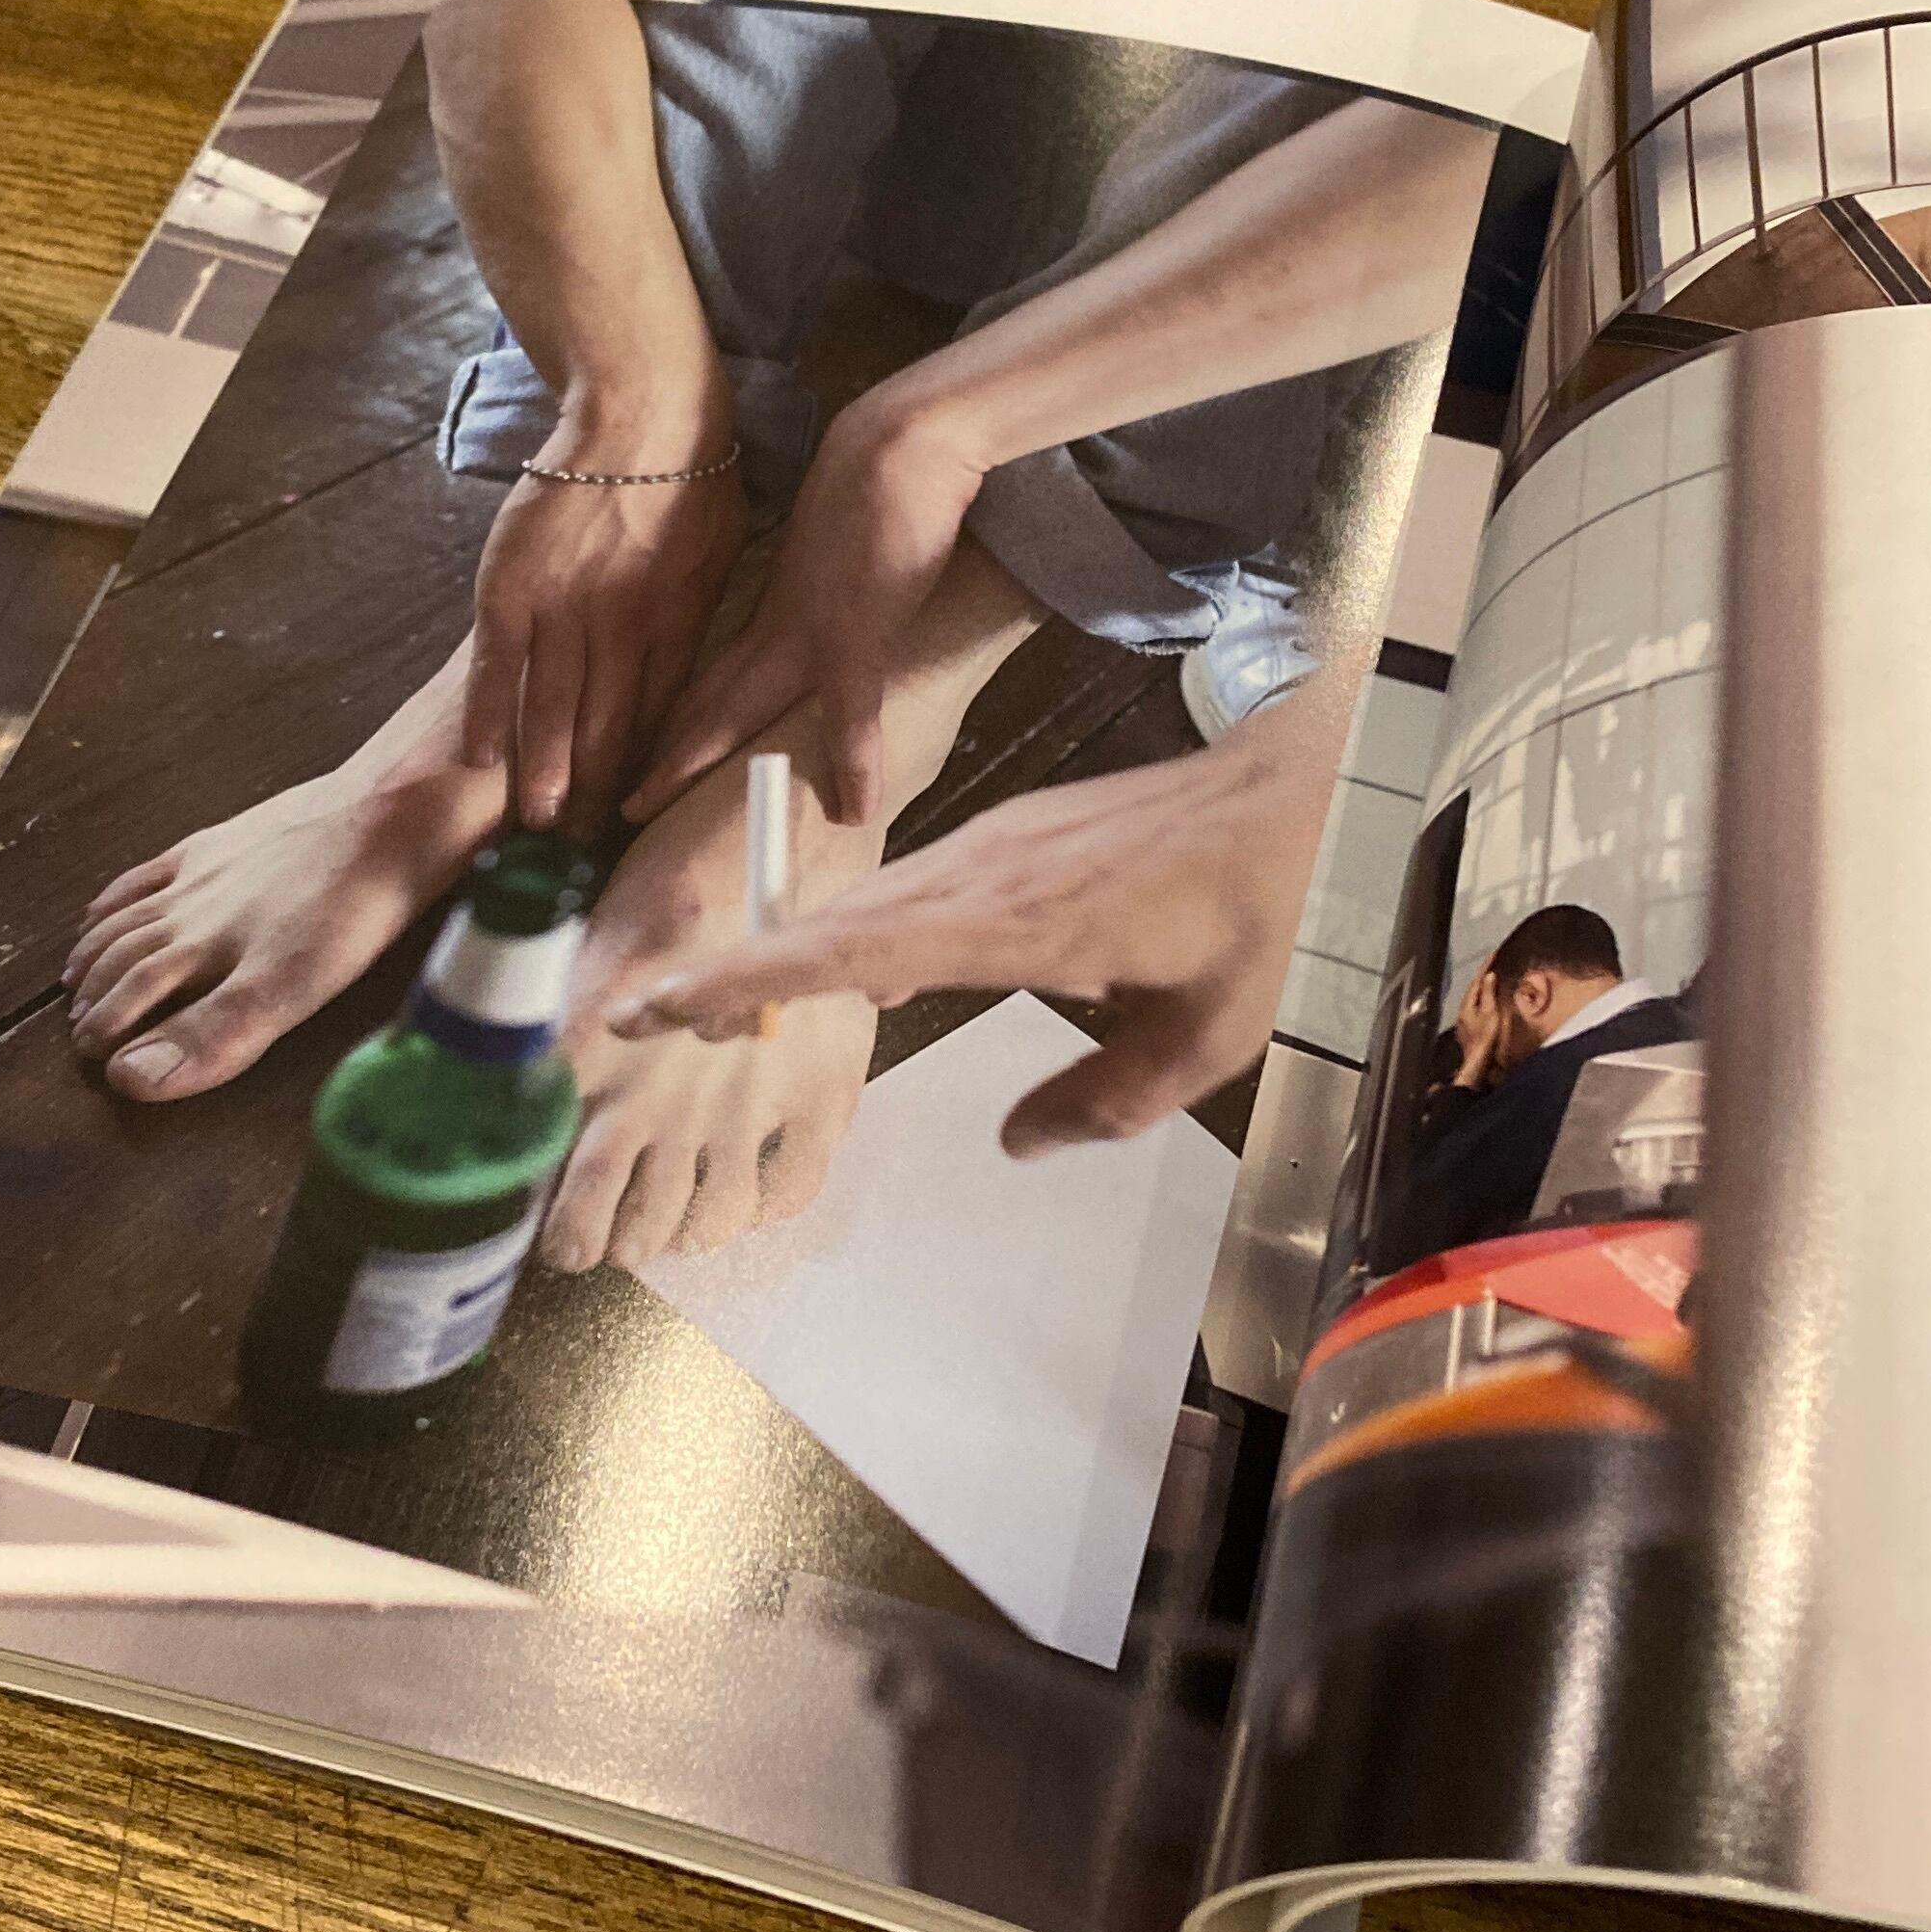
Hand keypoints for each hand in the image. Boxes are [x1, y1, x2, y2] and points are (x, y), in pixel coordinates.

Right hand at [460, 378, 745, 832]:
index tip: (628, 816)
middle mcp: (622, 630)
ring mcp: (565, 609)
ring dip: (543, 770)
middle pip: (605, 727)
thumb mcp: (718, 556)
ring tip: (537, 825)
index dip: (639, 771)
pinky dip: (489, 716)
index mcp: (677, 629)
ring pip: (553, 708)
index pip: (654, 719)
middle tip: (579, 845)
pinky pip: (498, 667)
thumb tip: (682, 661)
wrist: (644, 407)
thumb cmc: (693, 476)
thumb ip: (694, 614)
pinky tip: (480, 764)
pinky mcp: (513, 587)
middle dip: (593, 790)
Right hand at [603, 722, 1333, 1156]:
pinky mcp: (1007, 836)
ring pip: (865, 903)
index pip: (861, 952)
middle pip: (833, 924)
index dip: (760, 977)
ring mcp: (993, 847)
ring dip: (787, 949)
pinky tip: (848, 972)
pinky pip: (908, 887)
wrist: (1289, 788)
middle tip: (641, 1017)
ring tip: (712, 1002)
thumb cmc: (1258, 907)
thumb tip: (1019, 1143)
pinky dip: (853, 929)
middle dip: (735, 970)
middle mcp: (988, 875)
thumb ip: (1108, 1100)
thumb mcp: (1208, 1035)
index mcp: (1027, 925)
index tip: (672, 1002)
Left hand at [625, 389, 983, 829]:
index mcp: (776, 609)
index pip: (707, 672)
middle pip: (701, 701)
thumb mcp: (840, 549)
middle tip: (601, 799)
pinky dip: (855, 764)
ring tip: (637, 811)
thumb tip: (827, 605)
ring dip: (686, 763)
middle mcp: (778, 627)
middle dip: (650, 751)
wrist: (898, 445)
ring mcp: (809, 634)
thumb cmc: (879, 486)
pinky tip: (855, 812)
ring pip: (733, 711)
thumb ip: (826, 587)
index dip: (668, 715)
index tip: (631, 752)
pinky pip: (853, 716)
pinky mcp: (855, 637)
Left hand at [1449, 966, 1504, 1091]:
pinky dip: (1483, 1001)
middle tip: (1494, 965)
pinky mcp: (1469, 1031)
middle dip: (1482, 977)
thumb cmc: (1486, 1038)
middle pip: (1472, 989)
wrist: (1478, 1064)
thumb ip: (1488, 994)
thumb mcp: (1490, 1013)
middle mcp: (1462, 1011)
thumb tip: (1488, 975)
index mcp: (1466, 1005)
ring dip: (1483, 989)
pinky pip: (1476, 1009)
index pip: (1476, 981)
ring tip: (1493, 981)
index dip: (1485, 967)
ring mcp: (1464, 1022)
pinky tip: (1490, 1004)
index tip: (1494, 954)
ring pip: (1473, 1000)